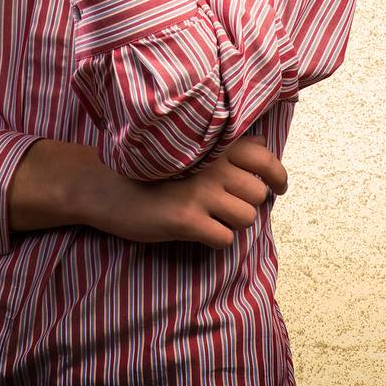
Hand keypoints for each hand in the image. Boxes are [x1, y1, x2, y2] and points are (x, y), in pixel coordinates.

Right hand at [85, 133, 289, 249]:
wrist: (108, 185)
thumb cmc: (152, 167)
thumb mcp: (190, 147)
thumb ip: (226, 146)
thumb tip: (264, 147)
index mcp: (216, 144)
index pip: (266, 158)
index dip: (277, 176)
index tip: (278, 187)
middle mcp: (213, 164)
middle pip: (259, 193)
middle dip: (249, 204)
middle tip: (231, 208)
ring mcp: (201, 192)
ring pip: (247, 217)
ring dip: (234, 223)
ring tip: (212, 219)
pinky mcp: (186, 219)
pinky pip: (225, 239)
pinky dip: (217, 240)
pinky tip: (199, 232)